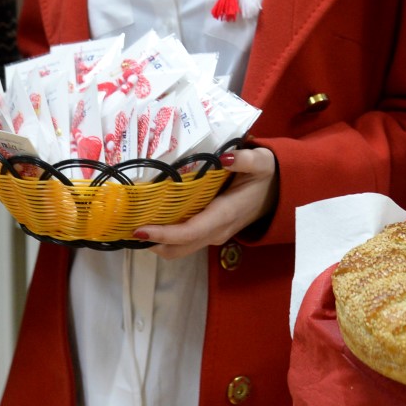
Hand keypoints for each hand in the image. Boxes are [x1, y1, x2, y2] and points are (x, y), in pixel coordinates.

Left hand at [134, 148, 277, 260]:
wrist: (280, 193)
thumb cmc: (267, 176)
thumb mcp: (261, 162)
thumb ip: (244, 160)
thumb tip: (224, 158)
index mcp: (225, 214)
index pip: (190, 232)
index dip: (163, 234)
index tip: (139, 229)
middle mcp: (216, 231)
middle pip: (179, 248)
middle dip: (151, 243)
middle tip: (125, 225)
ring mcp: (213, 234)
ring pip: (180, 248)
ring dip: (156, 241)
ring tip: (133, 220)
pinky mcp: (209, 231)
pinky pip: (184, 240)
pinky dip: (165, 235)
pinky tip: (152, 216)